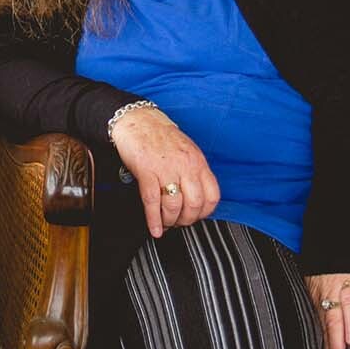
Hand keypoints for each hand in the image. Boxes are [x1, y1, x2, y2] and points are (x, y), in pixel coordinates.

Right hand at [108, 106, 219, 238]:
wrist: (137, 120)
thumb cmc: (160, 135)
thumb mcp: (187, 150)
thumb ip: (194, 171)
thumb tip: (196, 196)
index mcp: (197, 161)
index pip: (212, 196)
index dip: (205, 212)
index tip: (196, 216)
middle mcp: (185, 165)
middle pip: (194, 204)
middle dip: (186, 220)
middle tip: (179, 222)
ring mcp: (165, 168)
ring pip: (173, 205)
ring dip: (170, 221)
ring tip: (166, 223)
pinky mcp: (146, 170)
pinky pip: (152, 201)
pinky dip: (154, 220)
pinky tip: (155, 228)